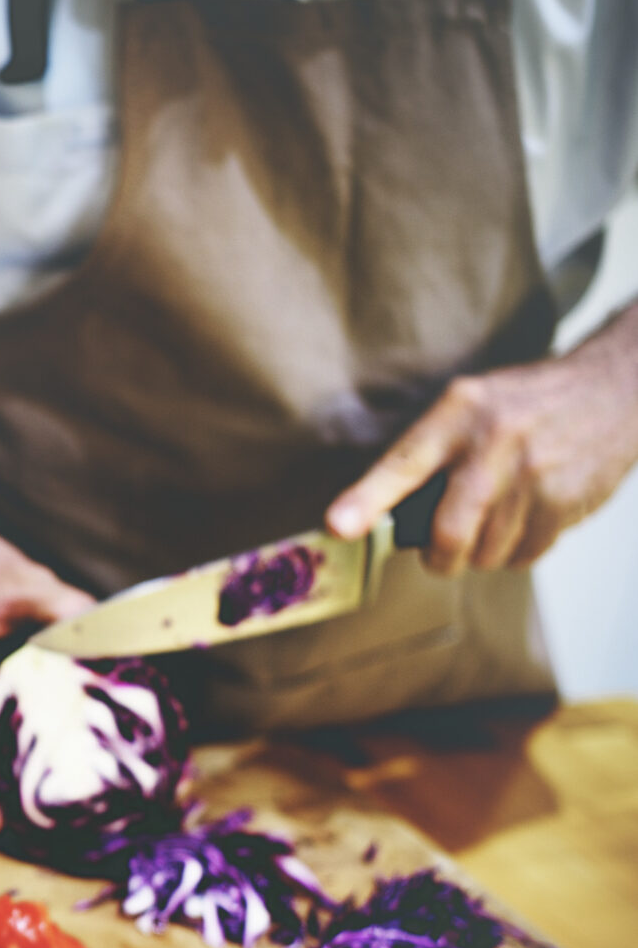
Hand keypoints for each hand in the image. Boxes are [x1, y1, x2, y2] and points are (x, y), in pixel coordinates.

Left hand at [327, 314, 637, 573]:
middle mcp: (494, 444)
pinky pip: (524, 556)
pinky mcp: (565, 502)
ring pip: (486, 553)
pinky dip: (516, 552)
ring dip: (481, 553)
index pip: (404, 462)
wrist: (616, 390)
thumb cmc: (525, 405)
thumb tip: (384, 516)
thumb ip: (428, 453)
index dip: (367, 499)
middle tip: (438, 553)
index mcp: (458, 413)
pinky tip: (525, 519)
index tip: (337, 526)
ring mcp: (534, 475)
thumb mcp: (469, 405)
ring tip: (493, 521)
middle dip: (438, 558)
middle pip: (448, 532)